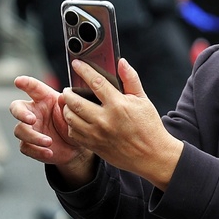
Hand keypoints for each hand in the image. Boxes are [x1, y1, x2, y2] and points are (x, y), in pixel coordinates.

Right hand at [11, 74, 96, 185]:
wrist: (76, 147)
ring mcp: (30, 129)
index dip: (25, 83)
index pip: (33, 88)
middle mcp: (33, 112)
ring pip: (20, 130)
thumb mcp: (74, 112)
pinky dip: (37, 151)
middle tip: (31, 119)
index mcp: (43, 99)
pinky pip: (26, 147)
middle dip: (20, 113)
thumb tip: (64, 98)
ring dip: (33, 136)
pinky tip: (49, 152)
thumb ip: (68, 105)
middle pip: (16, 108)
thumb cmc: (72, 123)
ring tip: (49, 142)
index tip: (19, 81)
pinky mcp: (29, 145)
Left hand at [61, 58, 184, 189]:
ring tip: (70, 104)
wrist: (152, 156)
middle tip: (68, 89)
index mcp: (118, 105)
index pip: (95, 82)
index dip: (83, 70)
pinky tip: (76, 120)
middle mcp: (105, 119)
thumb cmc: (149, 126)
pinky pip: (73, 133)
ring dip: (67, 108)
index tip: (76, 64)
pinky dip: (71, 124)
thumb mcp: (143, 100)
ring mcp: (97, 134)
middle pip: (75, 101)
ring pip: (70, 117)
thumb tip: (121, 62)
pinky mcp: (94, 146)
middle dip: (68, 92)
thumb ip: (130, 79)